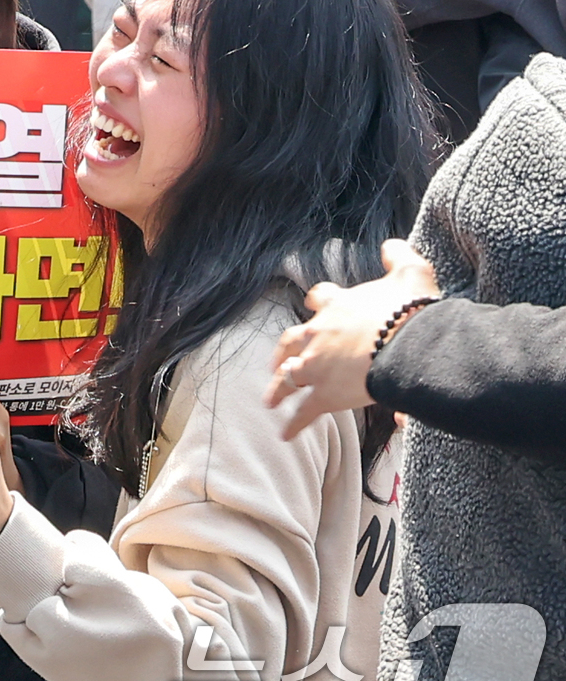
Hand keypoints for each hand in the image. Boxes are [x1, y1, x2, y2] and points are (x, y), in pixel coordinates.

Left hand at [264, 241, 438, 438]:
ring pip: (289, 377)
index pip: (320, 298)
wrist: (408, 345)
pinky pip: (304, 412)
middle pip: (291, 341)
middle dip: (283, 353)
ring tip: (270, 401)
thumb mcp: (410, 271)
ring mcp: (318, 365)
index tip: (314, 305)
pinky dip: (294, 424)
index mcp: (338, 306)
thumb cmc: (410, 309)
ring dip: (278, 389)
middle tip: (276, 365)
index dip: (317, 302)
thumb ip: (398, 256)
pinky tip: (285, 435)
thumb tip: (390, 245)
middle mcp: (319, 334)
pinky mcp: (325, 395)